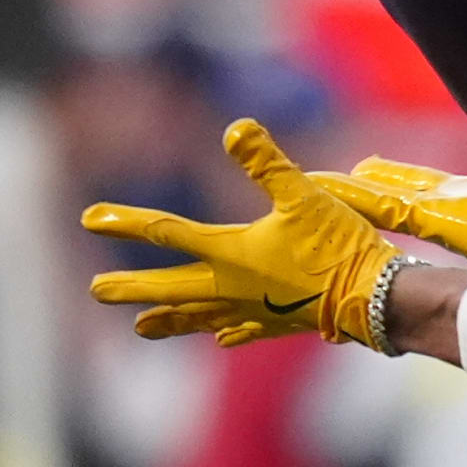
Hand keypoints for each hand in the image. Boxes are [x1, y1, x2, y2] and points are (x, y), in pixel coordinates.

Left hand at [86, 118, 403, 347]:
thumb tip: (235, 128)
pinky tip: (219, 338)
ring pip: (200, 315)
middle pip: (173, 286)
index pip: (169, 233)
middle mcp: (234, 286)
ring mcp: (256, 309)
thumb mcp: (306, 195)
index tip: (89, 218)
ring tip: (141, 329)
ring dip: (169, 320)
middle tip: (96, 290)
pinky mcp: (280, 323)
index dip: (127, 222)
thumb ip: (268, 163)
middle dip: (133, 287)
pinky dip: (224, 331)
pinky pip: (243, 329)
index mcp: (233, 253)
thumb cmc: (341, 245)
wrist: (377, 300)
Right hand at [309, 152, 466, 274]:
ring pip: (385, 201)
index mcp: (466, 195)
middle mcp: (446, 206)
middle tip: (326, 182)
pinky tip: (336, 192)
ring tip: (318, 186)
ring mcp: (440, 215)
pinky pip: (391, 207)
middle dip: (361, 187)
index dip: (391, 177)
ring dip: (351, 193)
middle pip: (393, 193)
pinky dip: (361, 198)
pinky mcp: (439, 219)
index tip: (366, 168)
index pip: (417, 185)